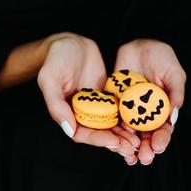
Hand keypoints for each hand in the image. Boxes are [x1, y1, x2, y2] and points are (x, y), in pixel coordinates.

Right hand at [37, 32, 139, 157]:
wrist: (71, 43)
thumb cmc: (56, 58)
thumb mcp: (50, 78)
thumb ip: (56, 104)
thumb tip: (68, 129)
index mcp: (67, 113)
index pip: (81, 133)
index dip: (98, 140)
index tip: (114, 142)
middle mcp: (82, 112)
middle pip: (99, 133)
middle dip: (115, 141)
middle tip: (132, 148)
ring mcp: (96, 105)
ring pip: (110, 125)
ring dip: (124, 135)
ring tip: (139, 141)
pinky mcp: (107, 97)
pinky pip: (118, 110)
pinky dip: (128, 118)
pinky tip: (140, 123)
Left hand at [115, 39, 185, 164]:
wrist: (140, 46)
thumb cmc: (161, 58)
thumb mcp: (174, 74)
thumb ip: (175, 94)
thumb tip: (174, 118)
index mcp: (163, 108)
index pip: (163, 128)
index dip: (162, 138)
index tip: (158, 146)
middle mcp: (146, 112)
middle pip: (146, 134)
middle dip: (146, 147)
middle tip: (145, 158)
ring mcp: (131, 109)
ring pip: (130, 131)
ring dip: (129, 144)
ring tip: (129, 156)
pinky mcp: (116, 103)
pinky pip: (114, 118)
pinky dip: (113, 130)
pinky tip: (113, 140)